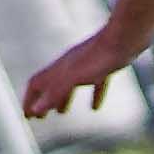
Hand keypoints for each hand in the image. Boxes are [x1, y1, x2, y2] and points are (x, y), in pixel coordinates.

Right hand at [18, 22, 144, 119]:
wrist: (127, 35)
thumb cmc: (100, 56)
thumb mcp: (75, 78)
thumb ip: (55, 93)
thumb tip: (34, 110)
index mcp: (60, 68)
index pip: (36, 84)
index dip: (29, 100)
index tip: (27, 116)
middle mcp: (70, 65)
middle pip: (50, 84)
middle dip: (43, 101)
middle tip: (40, 117)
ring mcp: (87, 64)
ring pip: (70, 84)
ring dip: (63, 98)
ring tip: (61, 112)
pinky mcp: (105, 65)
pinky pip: (95, 82)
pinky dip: (92, 95)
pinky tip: (95, 107)